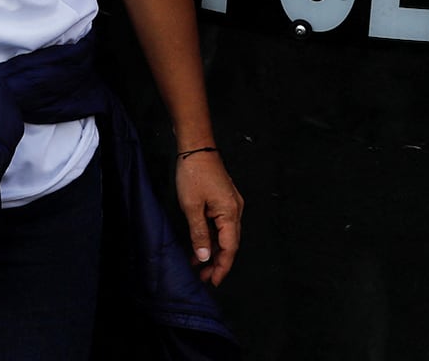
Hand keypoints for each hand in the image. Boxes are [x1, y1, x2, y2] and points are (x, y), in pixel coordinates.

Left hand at [175, 150, 242, 286]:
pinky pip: (220, 224)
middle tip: (203, 278)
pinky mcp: (224, 199)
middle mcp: (236, 210)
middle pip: (230, 243)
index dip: (222, 266)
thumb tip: (205, 258)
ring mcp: (231, 204)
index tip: (213, 281)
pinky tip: (200, 245)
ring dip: (213, 250)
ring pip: (225, 235)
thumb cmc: (193, 174)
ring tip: (199, 265)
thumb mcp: (192, 207)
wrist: (196, 146)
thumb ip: (199, 234)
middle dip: (217, 262)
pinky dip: (211, 237)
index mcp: (231, 213)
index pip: (230, 248)